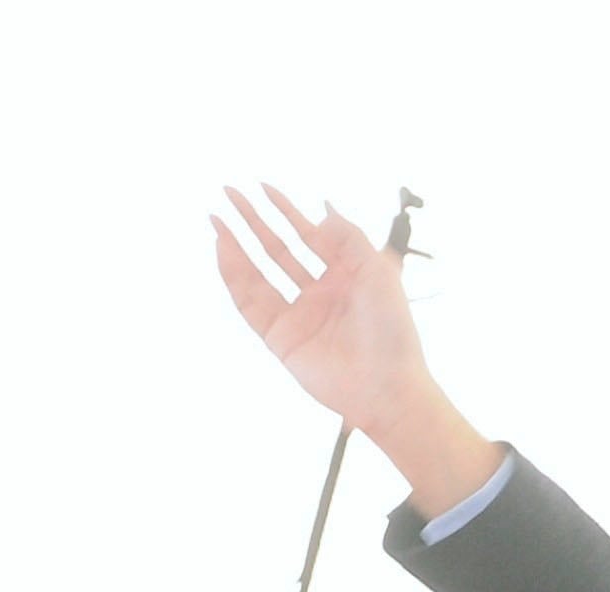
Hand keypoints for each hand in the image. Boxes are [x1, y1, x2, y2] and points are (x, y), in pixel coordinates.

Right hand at [214, 188, 502, 514]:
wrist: (386, 387)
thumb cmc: (392, 331)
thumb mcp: (378, 272)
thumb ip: (350, 236)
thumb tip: (323, 207)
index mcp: (347, 276)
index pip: (310, 235)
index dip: (287, 210)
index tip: (263, 186)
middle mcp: (320, 292)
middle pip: (279, 249)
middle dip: (254, 220)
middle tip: (230, 192)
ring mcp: (298, 314)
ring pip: (259, 271)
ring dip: (237, 244)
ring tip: (217, 218)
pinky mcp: (279, 337)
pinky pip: (249, 300)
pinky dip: (234, 274)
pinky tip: (223, 248)